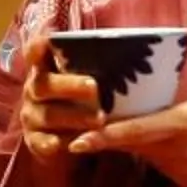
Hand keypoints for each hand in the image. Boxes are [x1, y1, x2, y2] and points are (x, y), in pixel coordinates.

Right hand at [12, 32, 102, 186]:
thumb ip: (106, 64)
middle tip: (94, 87)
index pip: (36, 52)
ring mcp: (33, 116)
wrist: (72, 137)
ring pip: (48, 114)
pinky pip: (41, 142)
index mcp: (47, 68)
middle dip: (69, 85)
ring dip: (73, 116)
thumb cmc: (88, 99)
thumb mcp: (95, 78)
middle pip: (44, 84)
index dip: (38, 46)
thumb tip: (154, 44)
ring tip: (100, 120)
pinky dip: (54, 143)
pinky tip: (70, 144)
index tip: (49, 42)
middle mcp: (35, 89)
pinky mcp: (35, 141)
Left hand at [70, 15, 186, 186]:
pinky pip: (169, 171)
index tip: (77, 139)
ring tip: (125, 126)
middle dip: (113, 135)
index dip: (102, 137)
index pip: (134, 132)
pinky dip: (162, 157)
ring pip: (151, 158)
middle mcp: (182, 152)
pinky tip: (168, 143)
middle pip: (135, 145)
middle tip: (88, 122)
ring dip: (140, 144)